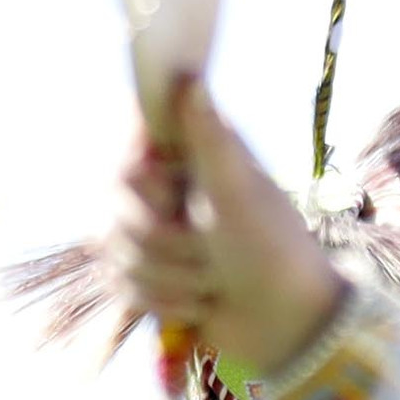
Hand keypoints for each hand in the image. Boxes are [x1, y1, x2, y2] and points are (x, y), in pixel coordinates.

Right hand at [106, 73, 344, 383]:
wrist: (286, 322)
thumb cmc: (271, 248)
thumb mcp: (239, 192)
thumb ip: (208, 138)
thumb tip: (188, 76)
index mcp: (187, 156)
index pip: (128, 154)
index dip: (146, 182)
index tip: (179, 194)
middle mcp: (164, 187)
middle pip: (114, 207)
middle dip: (164, 241)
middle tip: (209, 248)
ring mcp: (152, 231)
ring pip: (116, 252)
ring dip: (170, 277)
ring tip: (212, 281)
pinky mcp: (144, 274)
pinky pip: (120, 285)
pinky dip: (163, 301)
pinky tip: (198, 303)